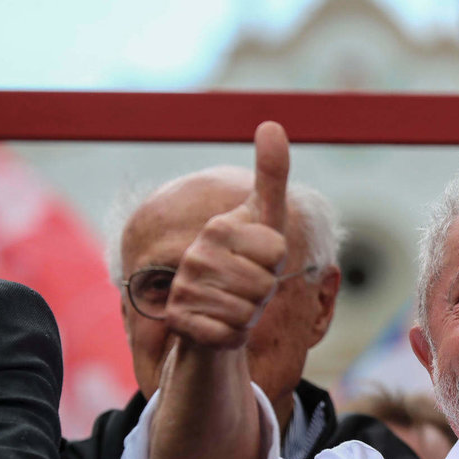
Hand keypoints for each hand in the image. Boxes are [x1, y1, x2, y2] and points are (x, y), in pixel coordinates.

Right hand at [164, 121, 289, 349]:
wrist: (217, 313)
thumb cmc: (248, 264)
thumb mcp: (267, 220)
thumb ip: (271, 174)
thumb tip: (271, 122)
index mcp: (219, 228)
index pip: (277, 248)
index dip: (276, 261)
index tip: (259, 259)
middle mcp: (196, 254)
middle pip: (265, 282)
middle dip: (265, 292)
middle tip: (248, 288)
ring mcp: (185, 288)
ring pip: (249, 311)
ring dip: (250, 314)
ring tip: (234, 305)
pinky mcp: (182, 322)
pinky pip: (231, 334)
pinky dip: (234, 335)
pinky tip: (220, 326)